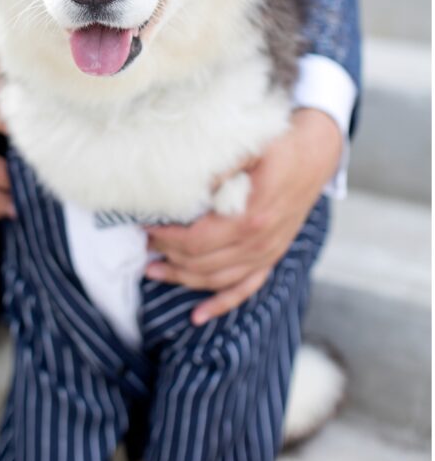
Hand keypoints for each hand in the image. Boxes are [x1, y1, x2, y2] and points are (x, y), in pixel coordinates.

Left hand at [144, 108, 342, 324]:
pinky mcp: (272, 255)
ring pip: (218, 280)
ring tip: (154, 272)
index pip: (197, 240)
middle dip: (168, 257)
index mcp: (251, 217)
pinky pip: (246, 288)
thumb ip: (219, 165)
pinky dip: (221, 304)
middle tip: (143, 246)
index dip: (167, 239)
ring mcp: (268, 252)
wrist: (316, 152)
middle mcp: (260, 242)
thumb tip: (185, 181)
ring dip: (183, 279)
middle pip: (203, 263)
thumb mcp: (248, 144)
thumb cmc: (280, 145)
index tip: (146, 227)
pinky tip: (198, 316)